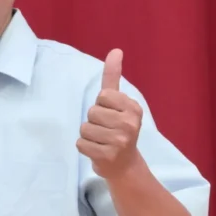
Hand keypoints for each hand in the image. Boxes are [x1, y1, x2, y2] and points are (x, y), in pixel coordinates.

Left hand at [76, 49, 143, 178]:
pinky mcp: (107, 155)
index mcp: (134, 108)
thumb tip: (115, 50)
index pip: (102, 95)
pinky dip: (85, 147)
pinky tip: (98, 151)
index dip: (102, 105)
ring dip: (88, 135)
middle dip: (94, 121)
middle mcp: (130, 124)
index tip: (112, 115)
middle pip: (92, 112)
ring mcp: (120, 141)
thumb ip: (113, 78)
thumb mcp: (119, 103)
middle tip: (106, 130)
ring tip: (102, 141)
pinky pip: (80, 143)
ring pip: (84, 128)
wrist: (125, 165)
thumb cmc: (118, 129)